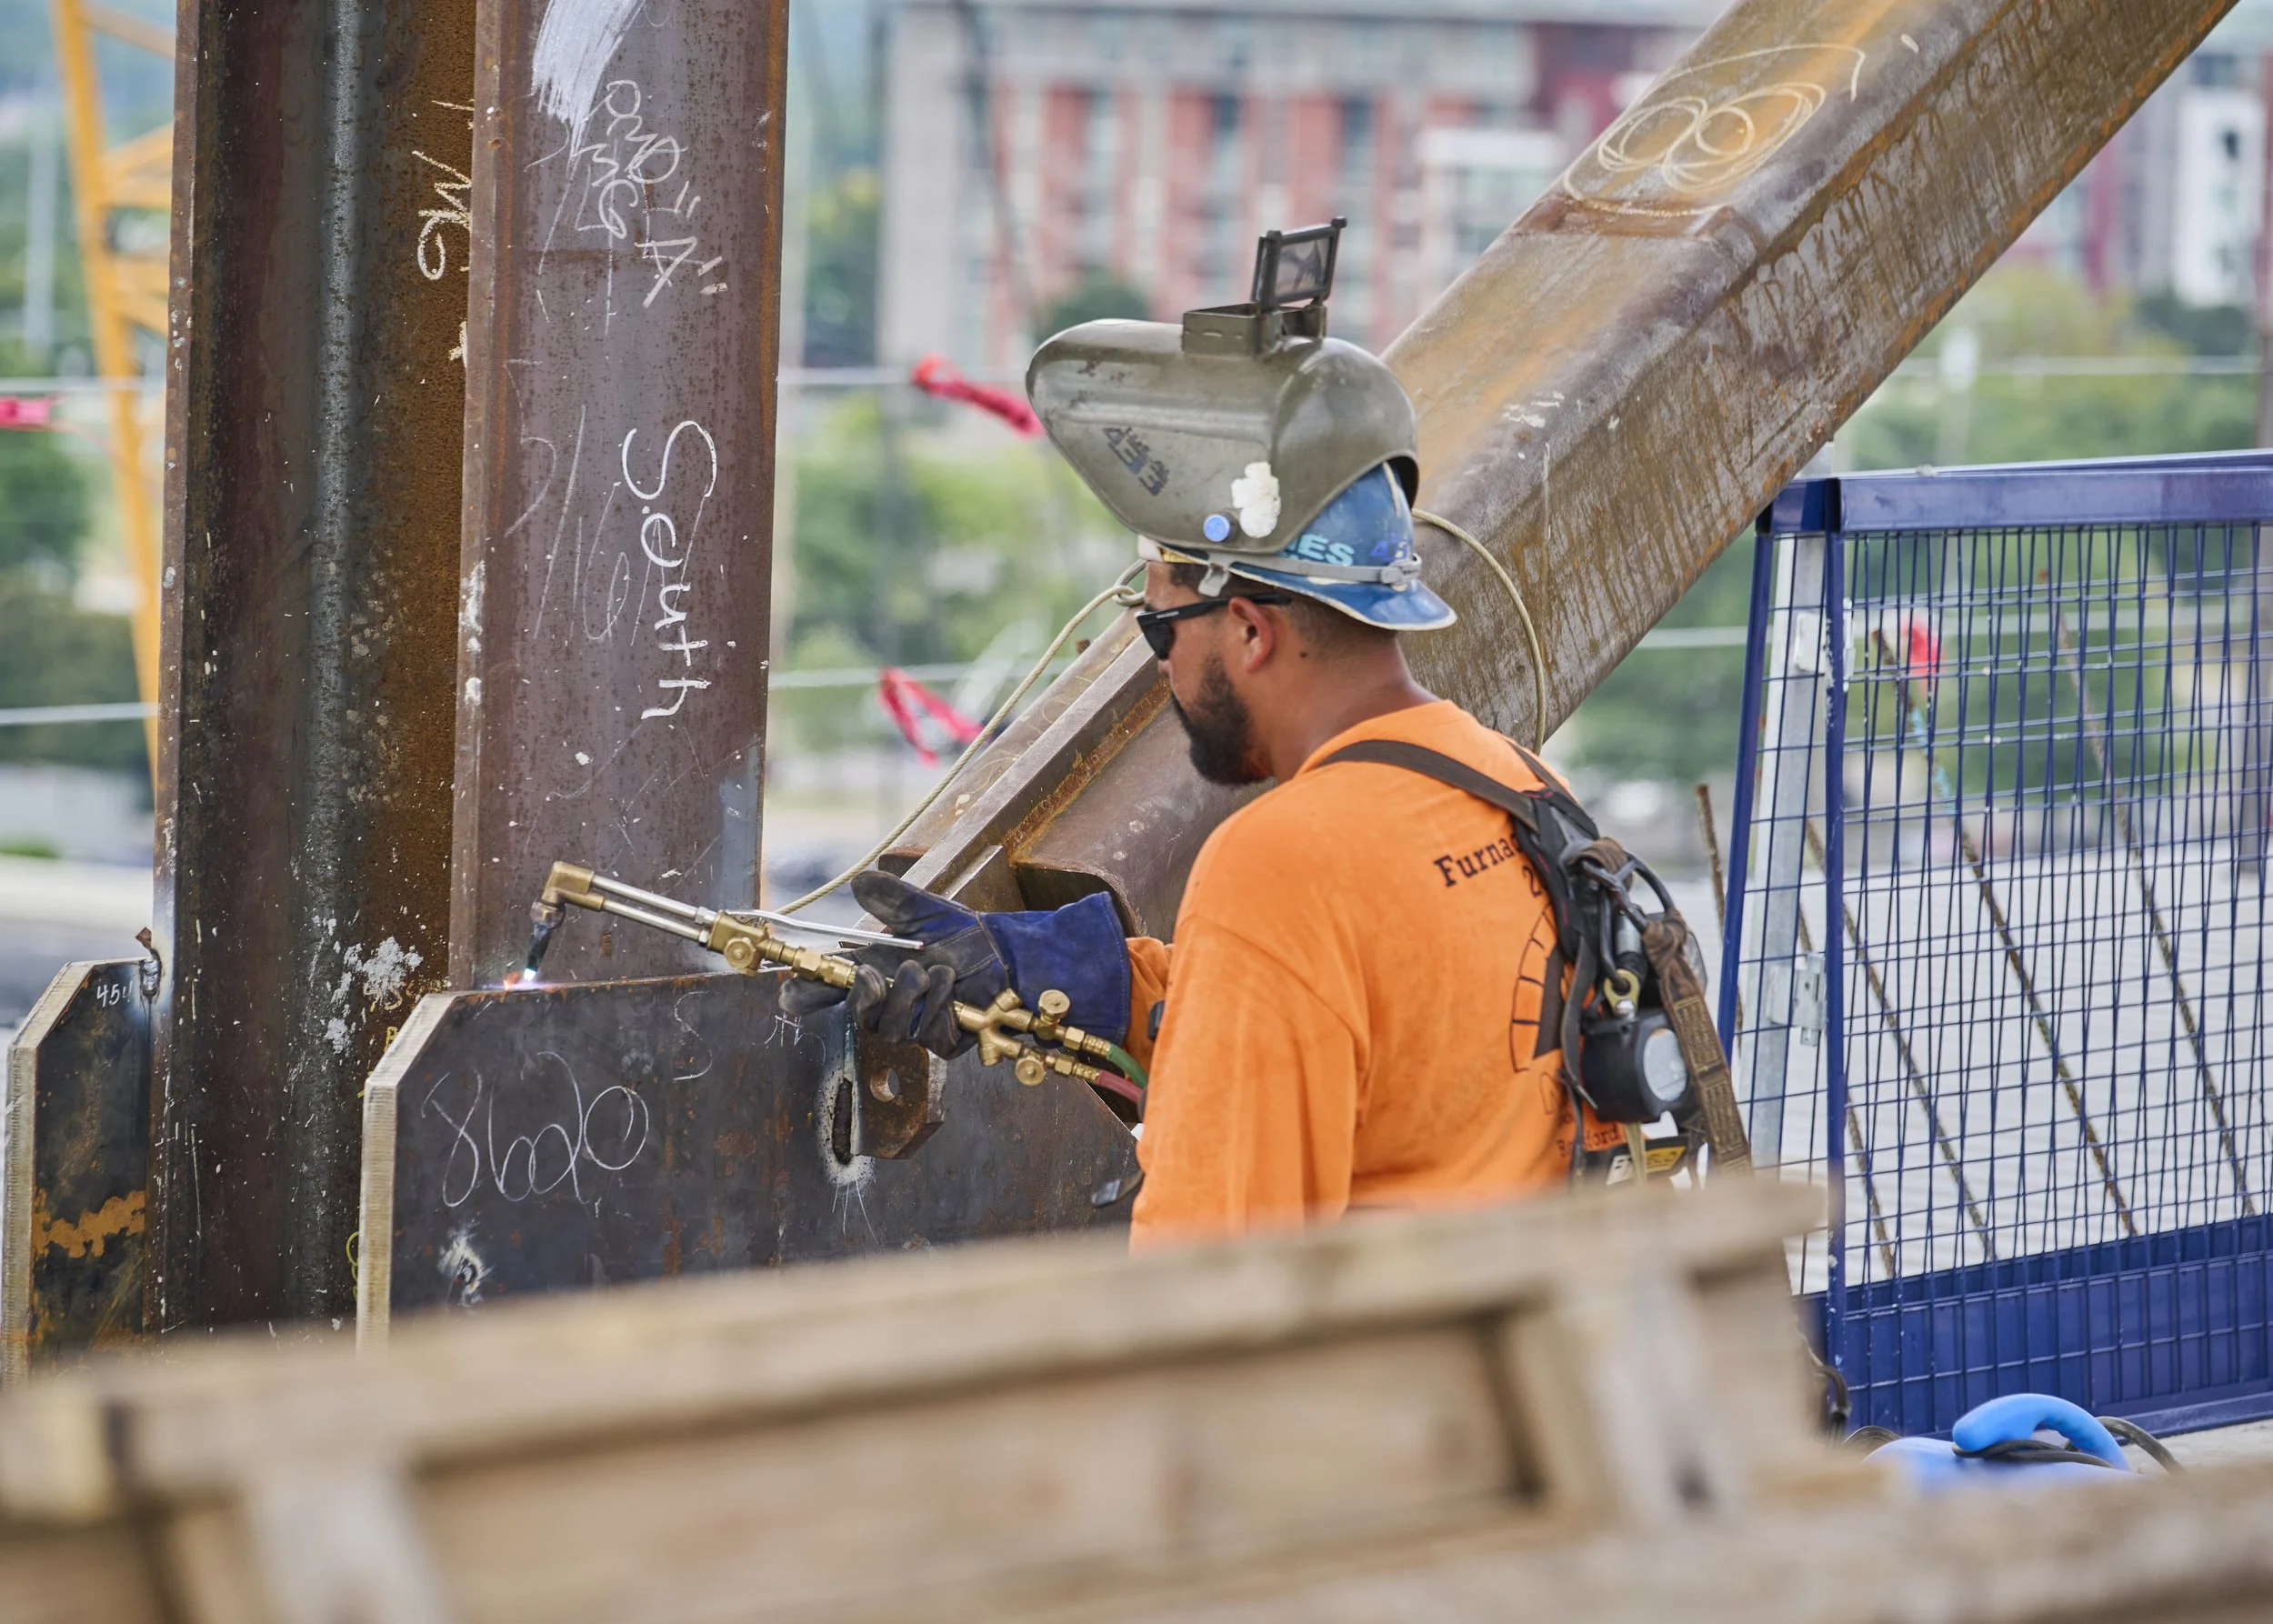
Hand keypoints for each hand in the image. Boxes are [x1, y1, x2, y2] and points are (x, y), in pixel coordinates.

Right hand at [776, 871, 1004, 1055]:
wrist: (1004, 953)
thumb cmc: (961, 935)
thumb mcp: (924, 911)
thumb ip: (893, 899)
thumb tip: (859, 880)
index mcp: (875, 974)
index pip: (829, 991)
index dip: (806, 996)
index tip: (790, 994)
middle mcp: (890, 1005)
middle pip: (859, 1018)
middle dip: (866, 996)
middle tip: (876, 973)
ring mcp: (916, 1027)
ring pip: (894, 1029)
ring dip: (913, 995)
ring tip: (936, 969)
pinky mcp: (943, 1042)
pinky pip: (929, 1036)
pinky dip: (940, 1006)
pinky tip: (953, 987)